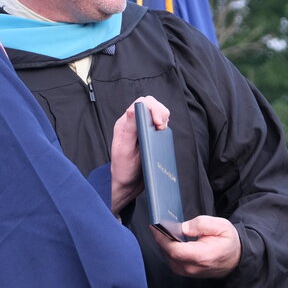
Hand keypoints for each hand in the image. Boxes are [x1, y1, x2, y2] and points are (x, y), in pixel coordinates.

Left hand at [109, 96, 169, 212]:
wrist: (127, 184)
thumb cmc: (123, 169)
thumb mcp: (124, 149)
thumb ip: (129, 128)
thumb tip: (133, 109)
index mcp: (125, 123)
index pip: (141, 103)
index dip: (153, 108)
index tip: (158, 123)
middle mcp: (134, 123)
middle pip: (152, 105)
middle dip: (161, 113)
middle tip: (161, 128)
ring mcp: (142, 130)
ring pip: (158, 114)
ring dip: (163, 120)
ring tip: (161, 133)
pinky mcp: (150, 137)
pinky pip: (161, 125)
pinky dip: (165, 128)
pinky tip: (162, 138)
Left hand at [151, 215, 241, 277]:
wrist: (235, 259)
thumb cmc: (229, 243)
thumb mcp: (221, 226)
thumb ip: (201, 224)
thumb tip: (182, 227)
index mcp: (202, 256)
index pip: (174, 249)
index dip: (162, 237)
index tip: (155, 226)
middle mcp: (193, 267)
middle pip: (168, 253)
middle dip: (161, 238)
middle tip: (158, 225)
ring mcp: (188, 272)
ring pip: (167, 257)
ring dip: (163, 244)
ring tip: (163, 231)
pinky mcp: (185, 272)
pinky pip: (170, 260)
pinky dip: (167, 249)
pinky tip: (169, 240)